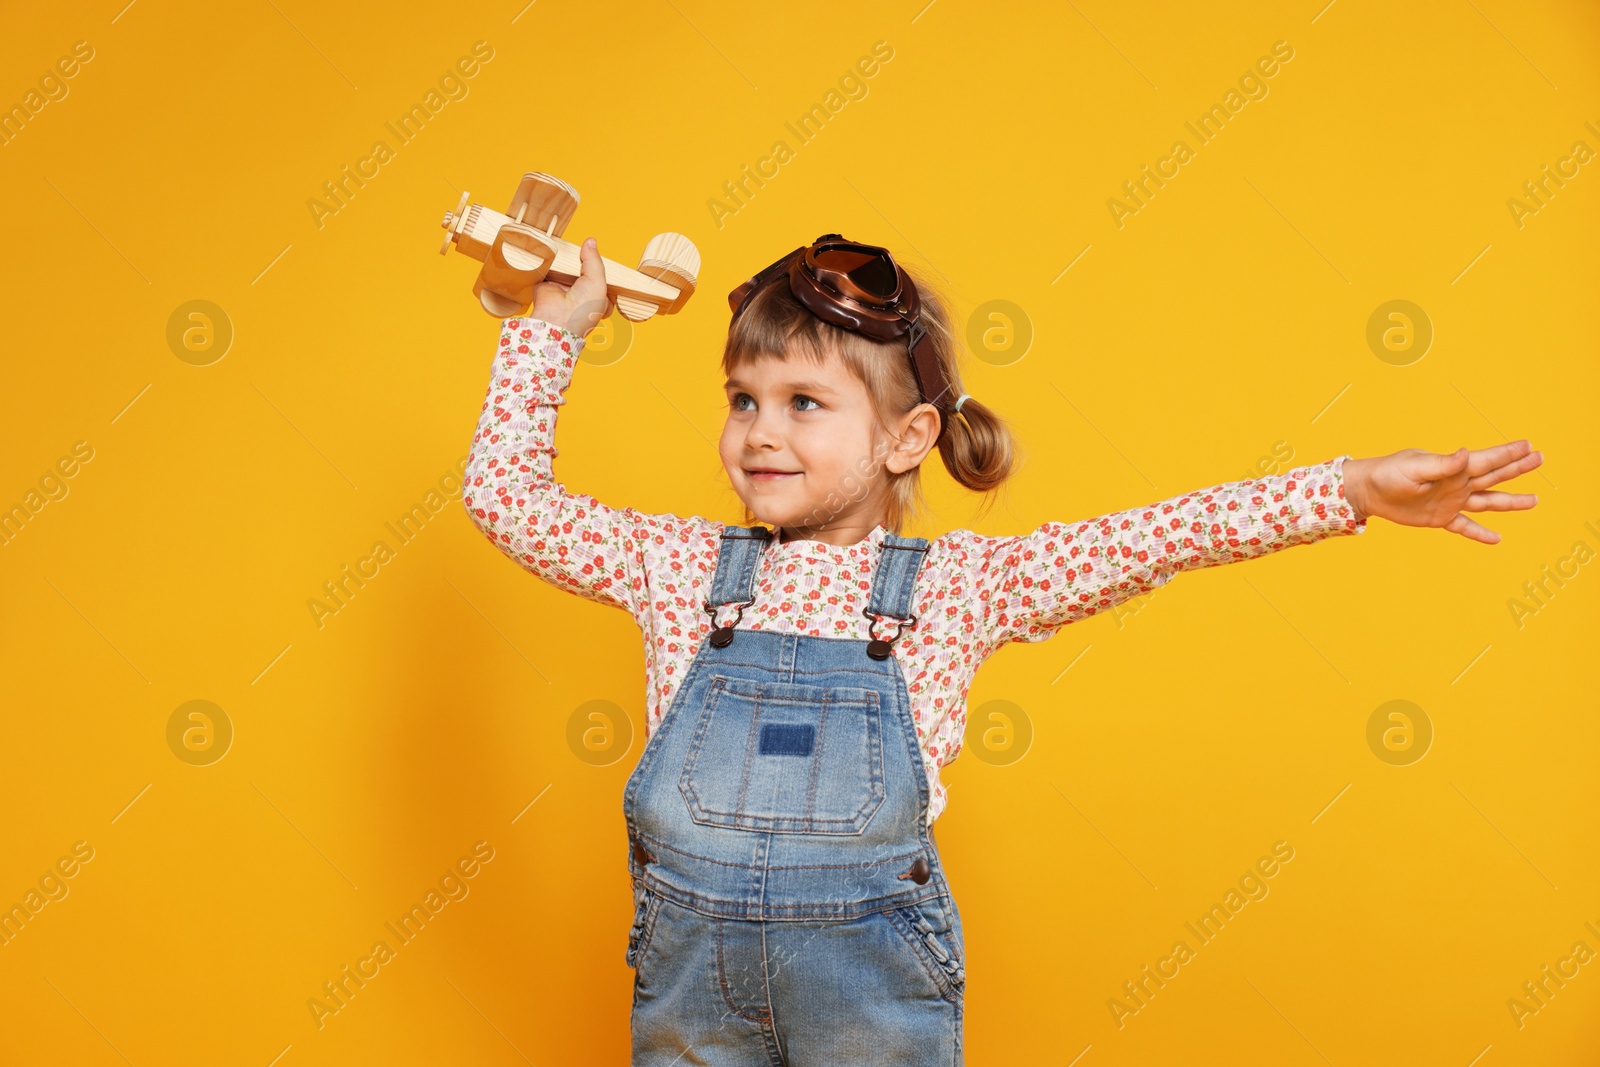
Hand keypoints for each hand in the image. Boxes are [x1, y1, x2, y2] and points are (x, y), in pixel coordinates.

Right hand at [529, 236, 612, 339]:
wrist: (556, 319)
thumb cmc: (583, 309)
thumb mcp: (597, 281)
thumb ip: (594, 260)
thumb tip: (590, 241)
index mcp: (596, 297)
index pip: (600, 278)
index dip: (598, 267)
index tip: (596, 254)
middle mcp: (580, 294)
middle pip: (582, 270)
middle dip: (581, 260)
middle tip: (580, 249)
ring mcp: (562, 289)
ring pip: (565, 268)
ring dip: (565, 261)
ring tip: (567, 248)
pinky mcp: (547, 285)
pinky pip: (549, 269)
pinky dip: (549, 262)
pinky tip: (552, 252)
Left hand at [1342, 441, 1541, 543]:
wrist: (1368, 491)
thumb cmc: (1388, 473)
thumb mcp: (1414, 467)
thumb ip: (1442, 464)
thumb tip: (1465, 454)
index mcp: (1453, 468)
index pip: (1487, 460)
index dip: (1508, 454)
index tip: (1529, 446)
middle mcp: (1457, 484)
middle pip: (1494, 477)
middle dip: (1516, 468)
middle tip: (1540, 458)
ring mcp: (1451, 501)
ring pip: (1487, 502)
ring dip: (1510, 502)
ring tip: (1533, 500)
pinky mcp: (1440, 518)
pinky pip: (1465, 526)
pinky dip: (1480, 533)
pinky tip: (1497, 539)